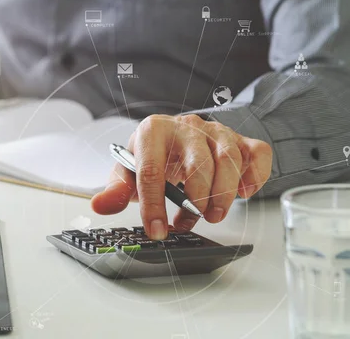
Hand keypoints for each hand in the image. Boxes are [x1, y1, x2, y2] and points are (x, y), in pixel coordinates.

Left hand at [91, 114, 271, 238]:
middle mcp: (186, 126)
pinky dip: (255, 175)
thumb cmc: (151, 157)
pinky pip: (257, 153)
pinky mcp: (240, 138)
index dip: (154, 205)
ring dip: (224, 192)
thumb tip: (100, 205)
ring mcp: (215, 130)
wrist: (173, 138)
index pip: (152, 170)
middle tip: (195, 219)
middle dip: (197, 197)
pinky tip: (244, 193)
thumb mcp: (128, 171)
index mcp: (153, 131)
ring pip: (229, 158)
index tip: (157, 231)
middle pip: (197, 162)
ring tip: (214, 214)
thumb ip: (117, 190)